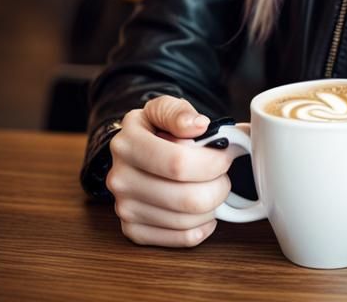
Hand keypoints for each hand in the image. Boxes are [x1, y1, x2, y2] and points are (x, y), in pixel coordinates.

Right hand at [106, 95, 233, 247]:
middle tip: (224, 174)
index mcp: (127, 143)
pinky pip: (178, 239)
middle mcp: (120, 178)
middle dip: (219, 186)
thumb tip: (199, 125)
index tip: (226, 154)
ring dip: (212, 206)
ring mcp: (124, 207)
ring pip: (185, 220)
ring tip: (213, 188)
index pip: (178, 163)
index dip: (212, 162)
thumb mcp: (165, 107)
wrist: (138, 149)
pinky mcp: (132, 229)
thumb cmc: (158, 127)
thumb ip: (180, 112)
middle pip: (185, 197)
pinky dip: (201, 228)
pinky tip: (205, 212)